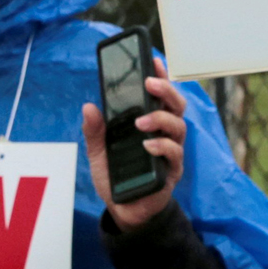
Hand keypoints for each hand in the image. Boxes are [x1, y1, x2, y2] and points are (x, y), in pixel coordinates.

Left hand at [83, 68, 187, 229]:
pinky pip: (174, 153)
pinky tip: (147, 145)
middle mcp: (165, 134)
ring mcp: (171, 152)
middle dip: (166, 90)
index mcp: (150, 123)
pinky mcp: (172, 171)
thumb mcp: (99, 151)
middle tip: (150, 84)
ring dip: (160, 119)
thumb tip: (89, 107)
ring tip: (141, 122)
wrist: (123, 209)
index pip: (160, 95)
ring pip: (179, 126)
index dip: (160, 76)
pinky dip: (161, 146)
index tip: (152, 60)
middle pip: (176, 105)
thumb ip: (95, 131)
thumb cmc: (116, 176)